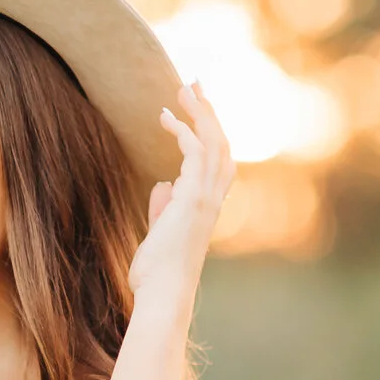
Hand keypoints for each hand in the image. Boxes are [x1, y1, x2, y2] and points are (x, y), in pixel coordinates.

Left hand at [129, 80, 236, 296]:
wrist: (162, 296)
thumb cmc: (158, 274)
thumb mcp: (159, 234)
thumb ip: (163, 208)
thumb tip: (162, 184)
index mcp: (207, 206)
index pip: (218, 160)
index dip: (209, 131)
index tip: (191, 108)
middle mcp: (213, 200)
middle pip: (222, 143)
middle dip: (209, 111)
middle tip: (194, 83)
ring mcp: (206, 198)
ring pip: (214, 142)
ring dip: (199, 111)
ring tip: (184, 88)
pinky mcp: (193, 198)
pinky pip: (195, 152)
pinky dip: (183, 130)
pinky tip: (166, 117)